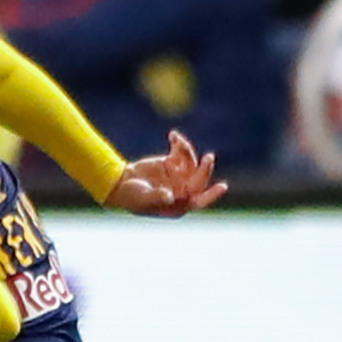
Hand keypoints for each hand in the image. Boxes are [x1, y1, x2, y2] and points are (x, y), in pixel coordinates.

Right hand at [106, 131, 227, 217]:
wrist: (118, 184)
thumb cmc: (130, 197)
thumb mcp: (143, 198)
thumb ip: (157, 197)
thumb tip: (170, 196)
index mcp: (178, 205)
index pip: (199, 200)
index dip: (211, 194)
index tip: (222, 186)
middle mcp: (182, 191)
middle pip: (198, 180)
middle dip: (204, 169)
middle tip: (208, 158)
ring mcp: (179, 177)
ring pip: (191, 163)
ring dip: (186, 151)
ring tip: (176, 141)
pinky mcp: (172, 163)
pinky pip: (181, 153)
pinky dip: (179, 144)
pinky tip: (172, 136)